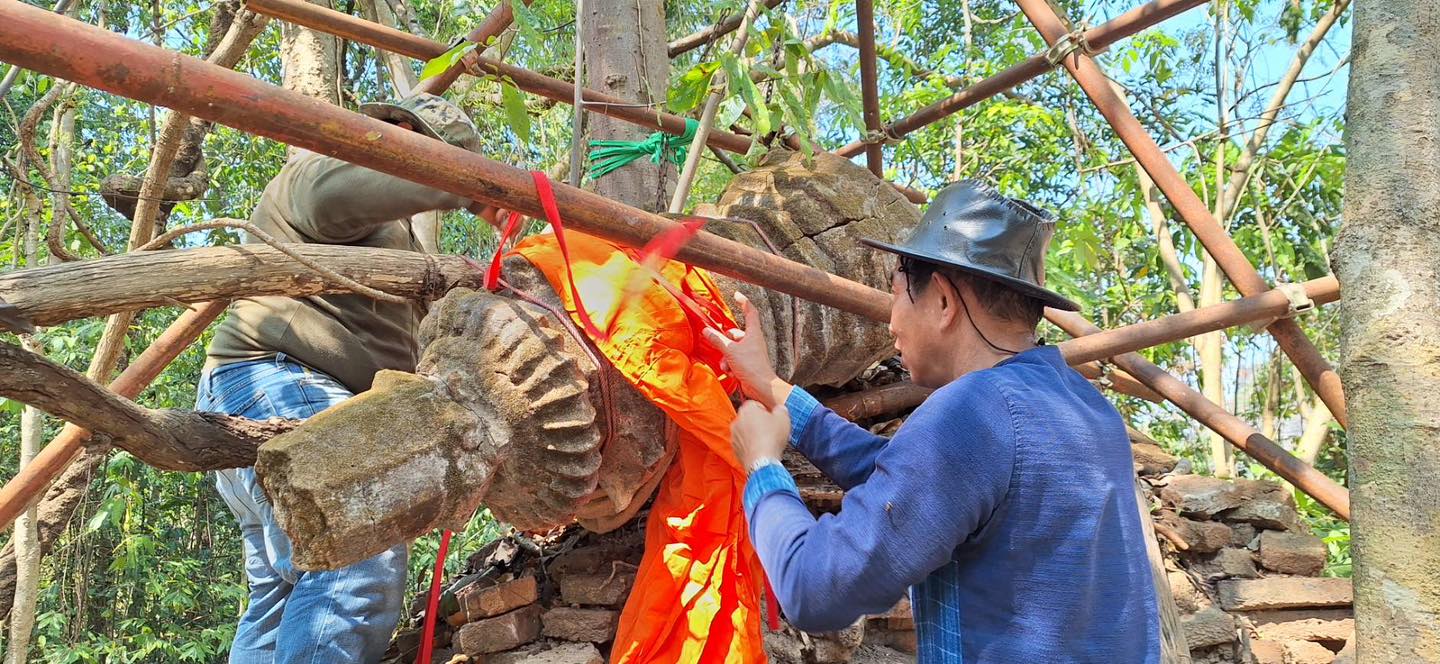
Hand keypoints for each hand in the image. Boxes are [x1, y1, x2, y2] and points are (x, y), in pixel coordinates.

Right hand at [703, 292, 792, 407]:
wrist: (761, 387)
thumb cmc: (752, 367)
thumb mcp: (731, 351)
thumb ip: (718, 340)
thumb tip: (707, 331)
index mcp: (753, 333)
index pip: (750, 312)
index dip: (743, 302)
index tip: (737, 295)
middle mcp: (753, 341)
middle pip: (734, 334)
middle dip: (725, 343)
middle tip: (721, 348)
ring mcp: (750, 352)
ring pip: (732, 349)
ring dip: (726, 357)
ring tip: (728, 365)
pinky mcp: (747, 364)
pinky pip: (733, 360)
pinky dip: (730, 365)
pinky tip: (732, 372)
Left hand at [731, 399, 790, 472]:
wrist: (762, 461)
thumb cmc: (771, 438)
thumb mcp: (783, 418)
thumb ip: (781, 409)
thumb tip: (779, 409)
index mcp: (747, 409)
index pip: (754, 404)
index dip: (764, 410)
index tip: (771, 417)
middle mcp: (737, 421)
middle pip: (748, 417)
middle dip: (757, 422)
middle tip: (769, 429)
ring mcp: (734, 436)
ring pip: (744, 431)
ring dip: (752, 434)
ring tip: (765, 441)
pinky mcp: (734, 449)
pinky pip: (742, 444)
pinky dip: (749, 445)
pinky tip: (760, 449)